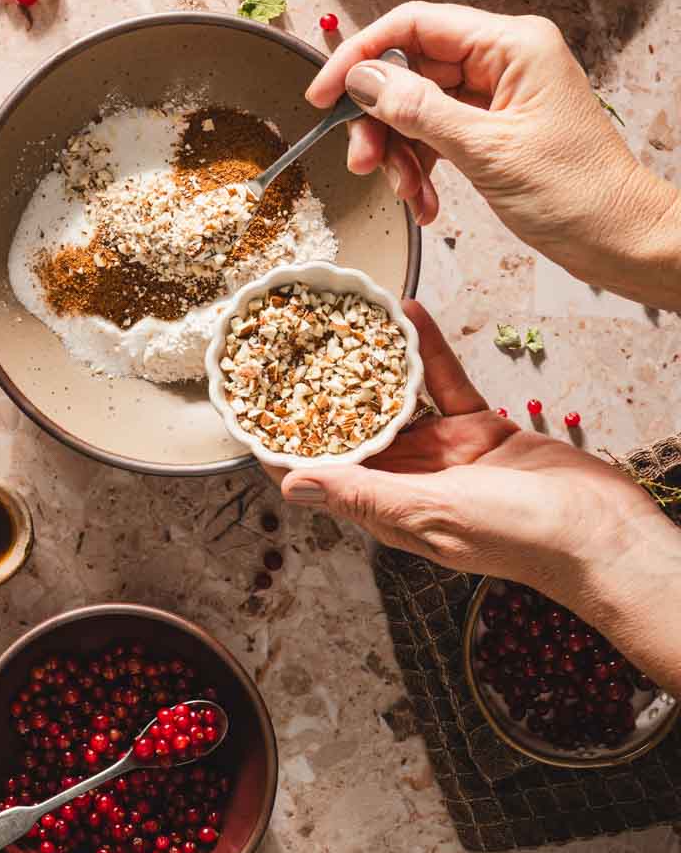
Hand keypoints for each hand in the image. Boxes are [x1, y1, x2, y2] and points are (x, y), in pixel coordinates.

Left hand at [272, 304, 680, 690]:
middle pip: (358, 432)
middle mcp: (412, 481)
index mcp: (390, 510)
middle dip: (325, 395)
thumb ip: (363, 495)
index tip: (255, 414)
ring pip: (400, 400)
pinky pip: (446, 383)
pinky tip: (412, 314)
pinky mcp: (482, 429)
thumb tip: (294, 487)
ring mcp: (447, 454)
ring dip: (376, 363)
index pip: (327, 476)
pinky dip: (431, 350)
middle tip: (291, 349)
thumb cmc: (517, 538)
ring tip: (345, 321)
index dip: (291, 448)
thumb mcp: (429, 513)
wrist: (598, 531)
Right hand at [308, 2, 680, 307]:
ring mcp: (498, 94)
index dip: (360, 56)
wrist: (623, 240)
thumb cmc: (577, 193)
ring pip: (417, 107)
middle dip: (381, 120)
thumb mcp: (487, 151)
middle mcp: (504, 59)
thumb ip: (419, 110)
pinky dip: (423, 169)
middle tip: (363, 164)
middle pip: (410, 70)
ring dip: (401, 153)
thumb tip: (363, 79)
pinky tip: (426, 205)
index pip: (414, 25)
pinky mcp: (494, 127)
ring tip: (408, 195)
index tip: (323, 96)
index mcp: (512, 44)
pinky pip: (437, 135)